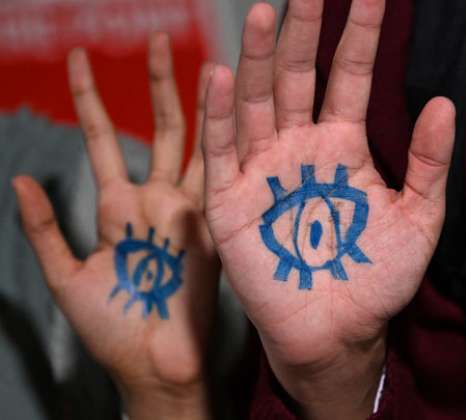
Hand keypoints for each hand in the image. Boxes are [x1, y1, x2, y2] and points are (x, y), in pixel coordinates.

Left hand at [13, 34, 216, 419]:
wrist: (154, 364)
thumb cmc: (112, 329)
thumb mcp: (66, 277)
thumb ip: (44, 230)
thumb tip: (19, 180)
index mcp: (121, 207)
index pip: (107, 139)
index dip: (90, 99)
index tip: (79, 58)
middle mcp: (160, 200)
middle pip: (163, 128)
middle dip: (158, 82)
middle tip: (158, 37)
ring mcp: (192, 209)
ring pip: (200, 142)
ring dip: (202, 101)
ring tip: (208, 58)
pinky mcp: (217, 226)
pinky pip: (222, 177)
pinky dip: (228, 142)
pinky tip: (236, 110)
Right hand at [201, 1, 454, 417]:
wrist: (338, 333)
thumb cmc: (377, 279)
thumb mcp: (418, 219)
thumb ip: (428, 163)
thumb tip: (444, 101)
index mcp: (343, 145)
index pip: (348, 75)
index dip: (359, 34)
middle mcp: (299, 147)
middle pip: (295, 75)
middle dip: (301, 29)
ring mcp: (262, 171)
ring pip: (256, 102)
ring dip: (255, 59)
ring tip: (262, 13)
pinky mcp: (230, 203)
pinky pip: (222, 151)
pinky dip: (220, 115)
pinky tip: (221, 74)